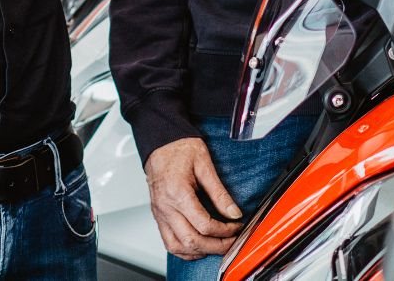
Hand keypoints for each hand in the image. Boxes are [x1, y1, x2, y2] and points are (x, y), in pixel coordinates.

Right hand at [143, 137, 243, 259]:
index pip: (204, 225)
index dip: (224, 231)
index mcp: (178, 193)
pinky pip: (168, 242)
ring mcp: (160, 213)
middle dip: (216, 246)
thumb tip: (234, 212)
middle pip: (192, 241)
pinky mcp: (158, 215)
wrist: (160, 142)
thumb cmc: (179, 148)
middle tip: (231, 241)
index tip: (236, 226)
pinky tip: (198, 246)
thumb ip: (219, 192)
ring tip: (217, 246)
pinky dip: (184, 250)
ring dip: (199, 252)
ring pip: (178, 247)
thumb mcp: (204, 164)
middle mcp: (166, 207)